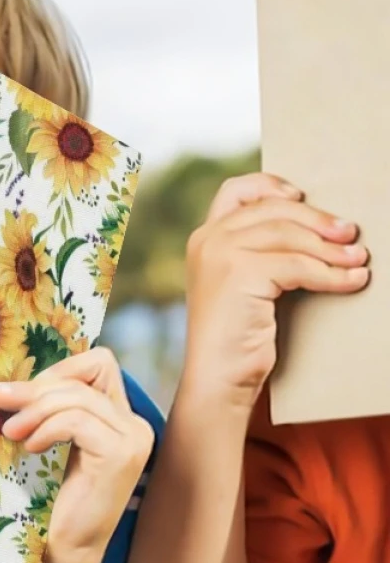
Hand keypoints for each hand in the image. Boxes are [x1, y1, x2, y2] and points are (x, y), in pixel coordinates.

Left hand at [0, 348, 152, 562]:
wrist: (66, 549)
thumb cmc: (54, 499)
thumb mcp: (54, 443)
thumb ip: (48, 409)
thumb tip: (4, 385)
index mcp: (122, 418)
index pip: (99, 363)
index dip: (60, 370)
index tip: (23, 394)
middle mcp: (136, 425)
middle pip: (88, 375)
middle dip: (38, 387)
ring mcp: (133, 440)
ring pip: (78, 397)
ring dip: (35, 409)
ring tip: (10, 432)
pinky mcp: (120, 455)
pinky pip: (76, 421)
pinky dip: (47, 428)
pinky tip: (31, 447)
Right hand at [184, 172, 368, 408]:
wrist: (218, 377)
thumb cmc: (235, 336)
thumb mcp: (239, 283)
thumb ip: (256, 251)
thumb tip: (318, 227)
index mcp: (204, 239)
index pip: (235, 191)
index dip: (270, 185)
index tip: (302, 196)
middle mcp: (207, 241)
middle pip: (275, 210)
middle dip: (319, 221)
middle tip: (351, 235)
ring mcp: (219, 255)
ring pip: (290, 236)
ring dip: (332, 249)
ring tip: (358, 260)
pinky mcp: (238, 274)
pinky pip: (299, 265)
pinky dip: (331, 274)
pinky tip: (351, 281)